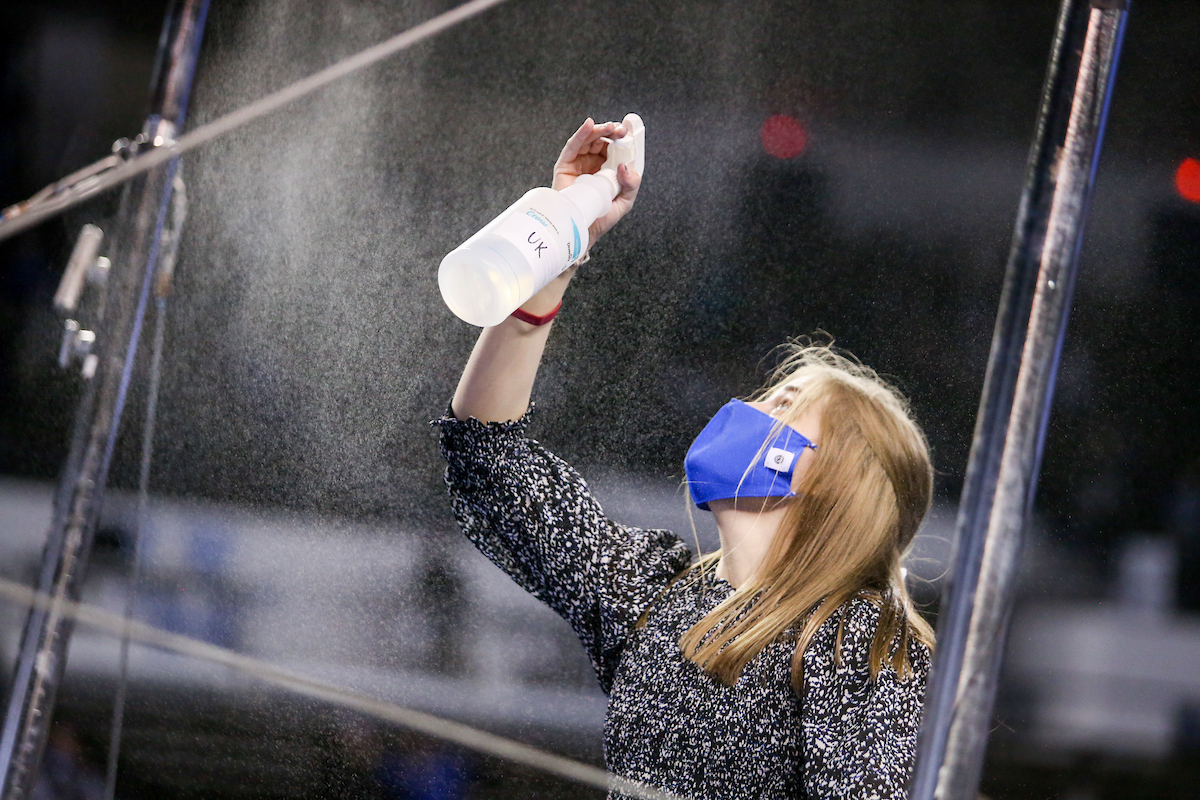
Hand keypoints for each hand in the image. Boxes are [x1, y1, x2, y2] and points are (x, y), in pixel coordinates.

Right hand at [552, 117, 641, 245]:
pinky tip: (589, 125)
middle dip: (613, 133)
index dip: (623, 138)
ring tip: (610, 128)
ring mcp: (579, 162)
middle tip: (621, 131)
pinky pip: (573, 145)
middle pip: (603, 141)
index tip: (630, 131)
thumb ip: (632, 184)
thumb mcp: (625, 201)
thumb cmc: (602, 218)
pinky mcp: (565, 164)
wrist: (583, 230)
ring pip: (589, 139)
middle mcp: (593, 163)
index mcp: (608, 169)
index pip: (616, 148)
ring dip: (600, 130)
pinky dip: (581, 133)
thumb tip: (624, 166)